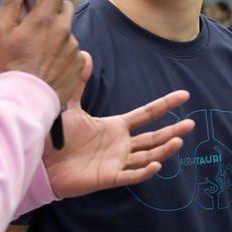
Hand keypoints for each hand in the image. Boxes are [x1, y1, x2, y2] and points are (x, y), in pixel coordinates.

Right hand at [0, 0, 82, 103]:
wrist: (24, 100)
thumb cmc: (9, 67)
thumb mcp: (1, 32)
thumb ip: (10, 3)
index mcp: (44, 18)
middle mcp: (63, 30)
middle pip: (65, 7)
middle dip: (53, 12)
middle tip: (36, 26)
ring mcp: (73, 47)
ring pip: (67, 32)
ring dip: (57, 36)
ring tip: (38, 53)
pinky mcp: (80, 63)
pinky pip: (74, 52)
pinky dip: (63, 54)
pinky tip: (48, 65)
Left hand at [45, 78, 194, 197]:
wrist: (39, 161)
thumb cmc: (55, 136)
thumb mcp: (69, 105)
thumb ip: (80, 82)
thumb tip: (85, 54)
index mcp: (115, 127)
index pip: (146, 115)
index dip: (165, 105)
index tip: (184, 95)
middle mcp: (120, 145)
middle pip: (154, 137)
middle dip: (173, 131)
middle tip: (192, 124)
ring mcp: (116, 162)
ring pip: (147, 156)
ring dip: (164, 150)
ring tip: (179, 140)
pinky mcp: (108, 178)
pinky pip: (131, 176)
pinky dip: (144, 172)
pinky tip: (157, 164)